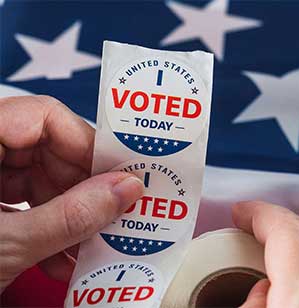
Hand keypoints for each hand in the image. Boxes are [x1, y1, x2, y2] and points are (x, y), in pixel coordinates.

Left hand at [0, 96, 143, 291]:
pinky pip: (27, 199)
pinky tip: (61, 256)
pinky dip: (49, 226)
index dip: (86, 145)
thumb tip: (127, 189)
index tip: (118, 178)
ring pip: (41, 177)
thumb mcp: (4, 245)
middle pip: (48, 148)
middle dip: (82, 190)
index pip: (43, 116)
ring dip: (70, 215)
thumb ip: (71, 216)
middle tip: (110, 219)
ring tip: (86, 250)